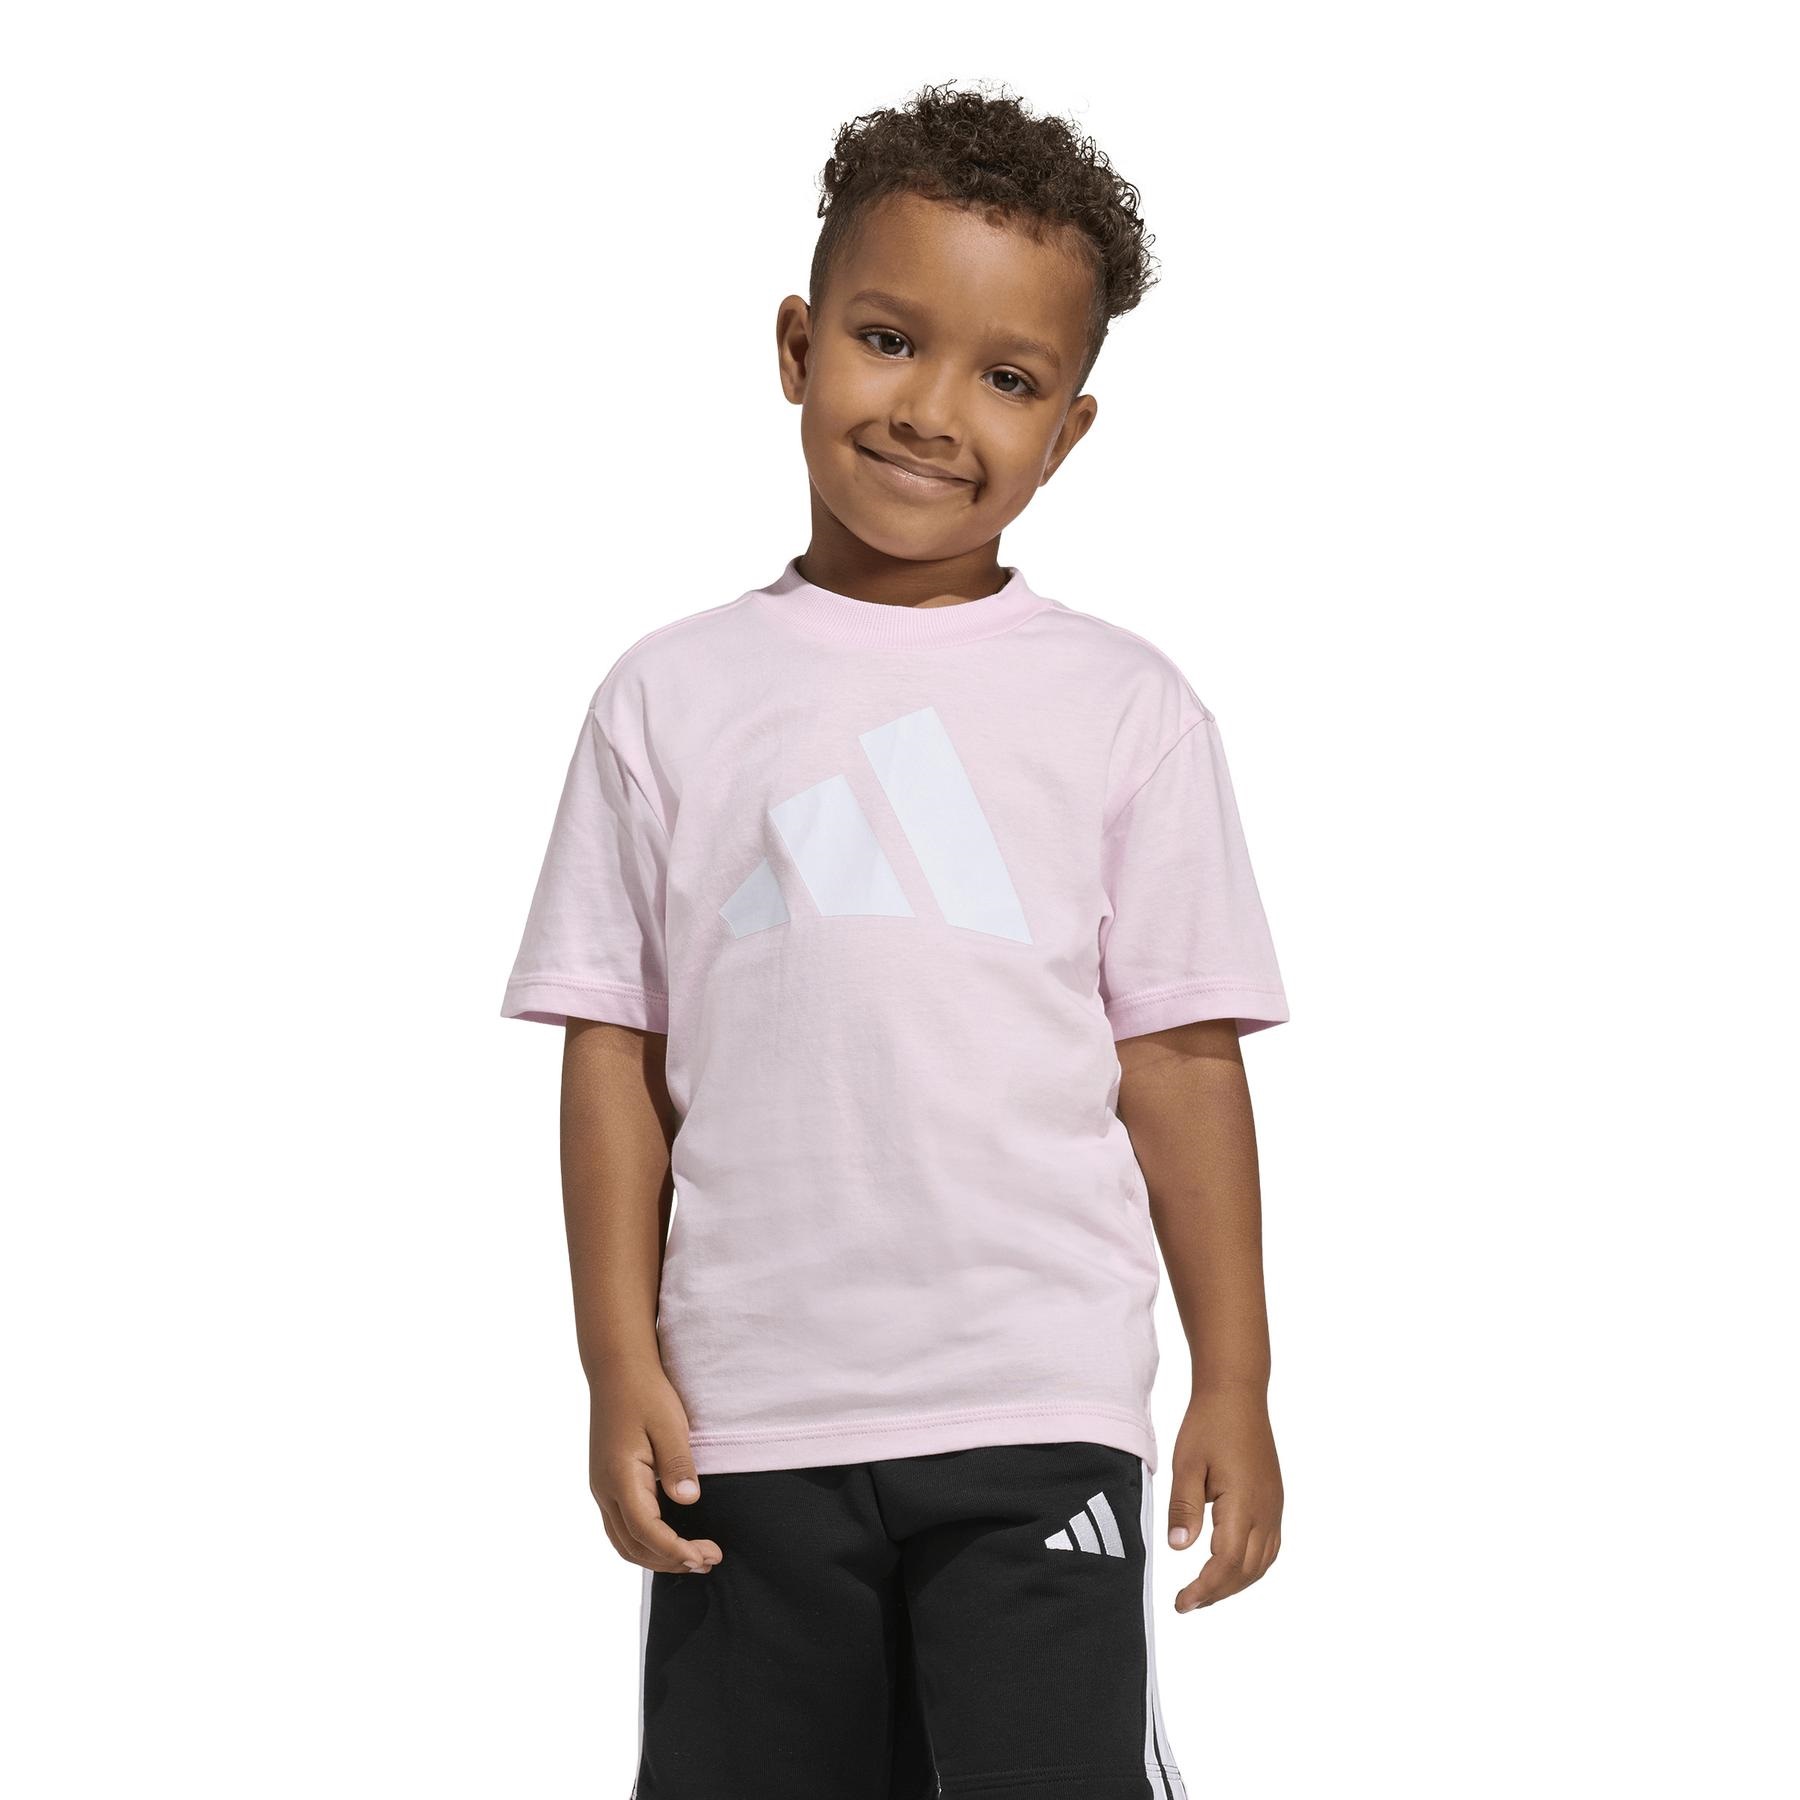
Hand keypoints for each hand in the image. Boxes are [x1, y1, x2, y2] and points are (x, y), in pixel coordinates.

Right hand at [588, 1359, 722, 1576]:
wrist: (616, 1368)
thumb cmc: (645, 1392)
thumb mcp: (669, 1423)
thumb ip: (677, 1464)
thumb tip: (688, 1502)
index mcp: (619, 1477)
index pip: (646, 1531)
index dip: (676, 1550)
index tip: (705, 1556)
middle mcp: (604, 1489)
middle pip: (631, 1546)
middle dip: (669, 1561)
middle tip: (708, 1561)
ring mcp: (602, 1487)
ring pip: (623, 1541)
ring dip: (656, 1556)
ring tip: (693, 1557)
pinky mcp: (607, 1482)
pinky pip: (622, 1525)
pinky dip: (645, 1541)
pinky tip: (671, 1537)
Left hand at [1166, 1385, 1282, 1612]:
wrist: (1238, 1393)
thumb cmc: (1209, 1424)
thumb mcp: (1186, 1464)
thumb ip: (1184, 1507)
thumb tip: (1179, 1547)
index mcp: (1244, 1503)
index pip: (1227, 1562)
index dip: (1205, 1588)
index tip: (1181, 1603)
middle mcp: (1266, 1510)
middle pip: (1247, 1570)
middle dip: (1218, 1592)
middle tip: (1187, 1603)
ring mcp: (1274, 1506)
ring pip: (1262, 1562)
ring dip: (1235, 1582)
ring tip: (1205, 1592)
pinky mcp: (1274, 1500)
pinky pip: (1269, 1546)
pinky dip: (1250, 1566)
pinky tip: (1230, 1566)